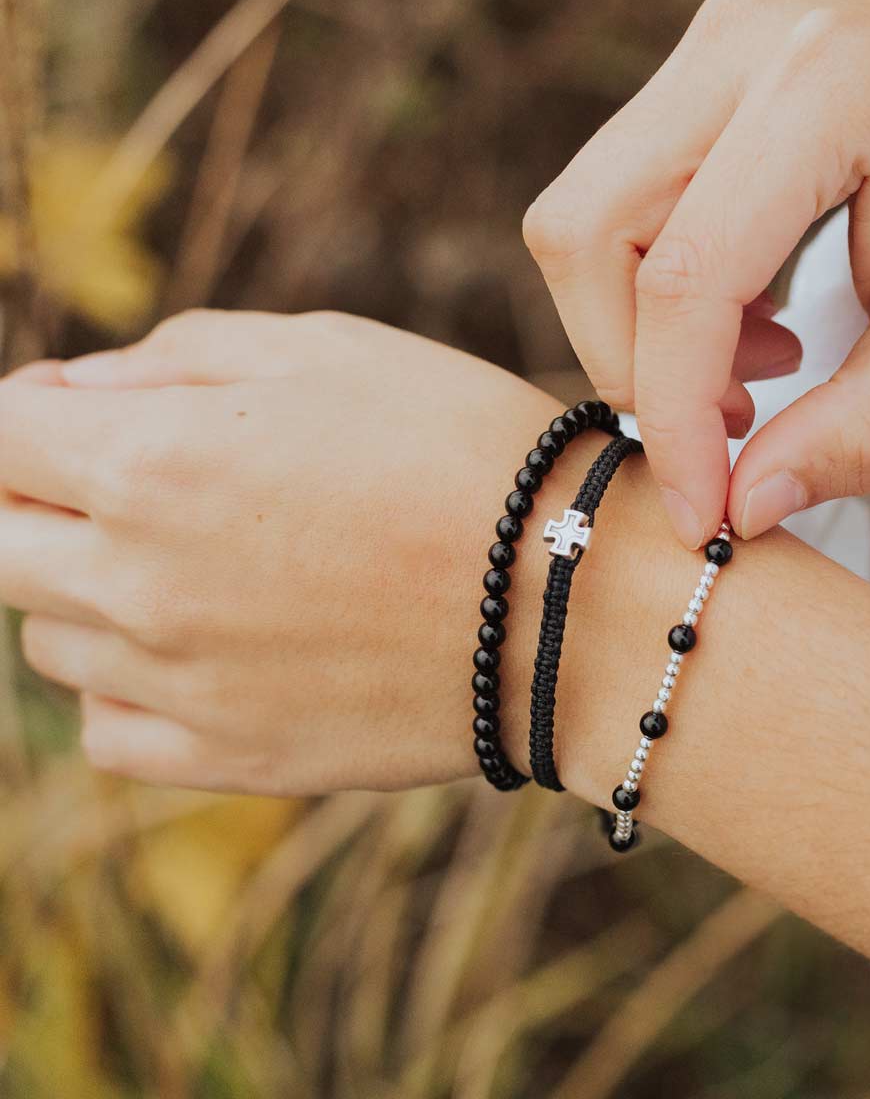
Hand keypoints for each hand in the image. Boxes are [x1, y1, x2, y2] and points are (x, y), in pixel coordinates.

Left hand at [0, 310, 561, 792]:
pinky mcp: (228, 759)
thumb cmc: (466, 448)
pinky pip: (109, 727)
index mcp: (156, 460)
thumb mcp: (333, 349)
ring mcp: (180, 684)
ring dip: (92, 591)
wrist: (575, 598)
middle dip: (42, 501)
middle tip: (138, 486)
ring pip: (50, 638)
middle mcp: (140, 581)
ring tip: (208, 564)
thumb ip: (177, 354)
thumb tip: (70, 391)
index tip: (67, 416)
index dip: (24, 416)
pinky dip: (129, 684)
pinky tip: (206, 649)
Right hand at [522, 0, 869, 545]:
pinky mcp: (682, 79)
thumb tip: (746, 506)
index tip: (699, 513)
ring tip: (758, 366)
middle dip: (633, 368)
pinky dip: (654, 293)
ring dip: (639, 332)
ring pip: (581, 223)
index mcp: (823, 89)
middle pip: (586, 235)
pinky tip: (746, 317)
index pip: (685, 276)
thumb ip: (868, 424)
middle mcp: (732, 49)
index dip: (674, 415)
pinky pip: (611, 205)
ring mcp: (696, 52)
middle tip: (733, 426)